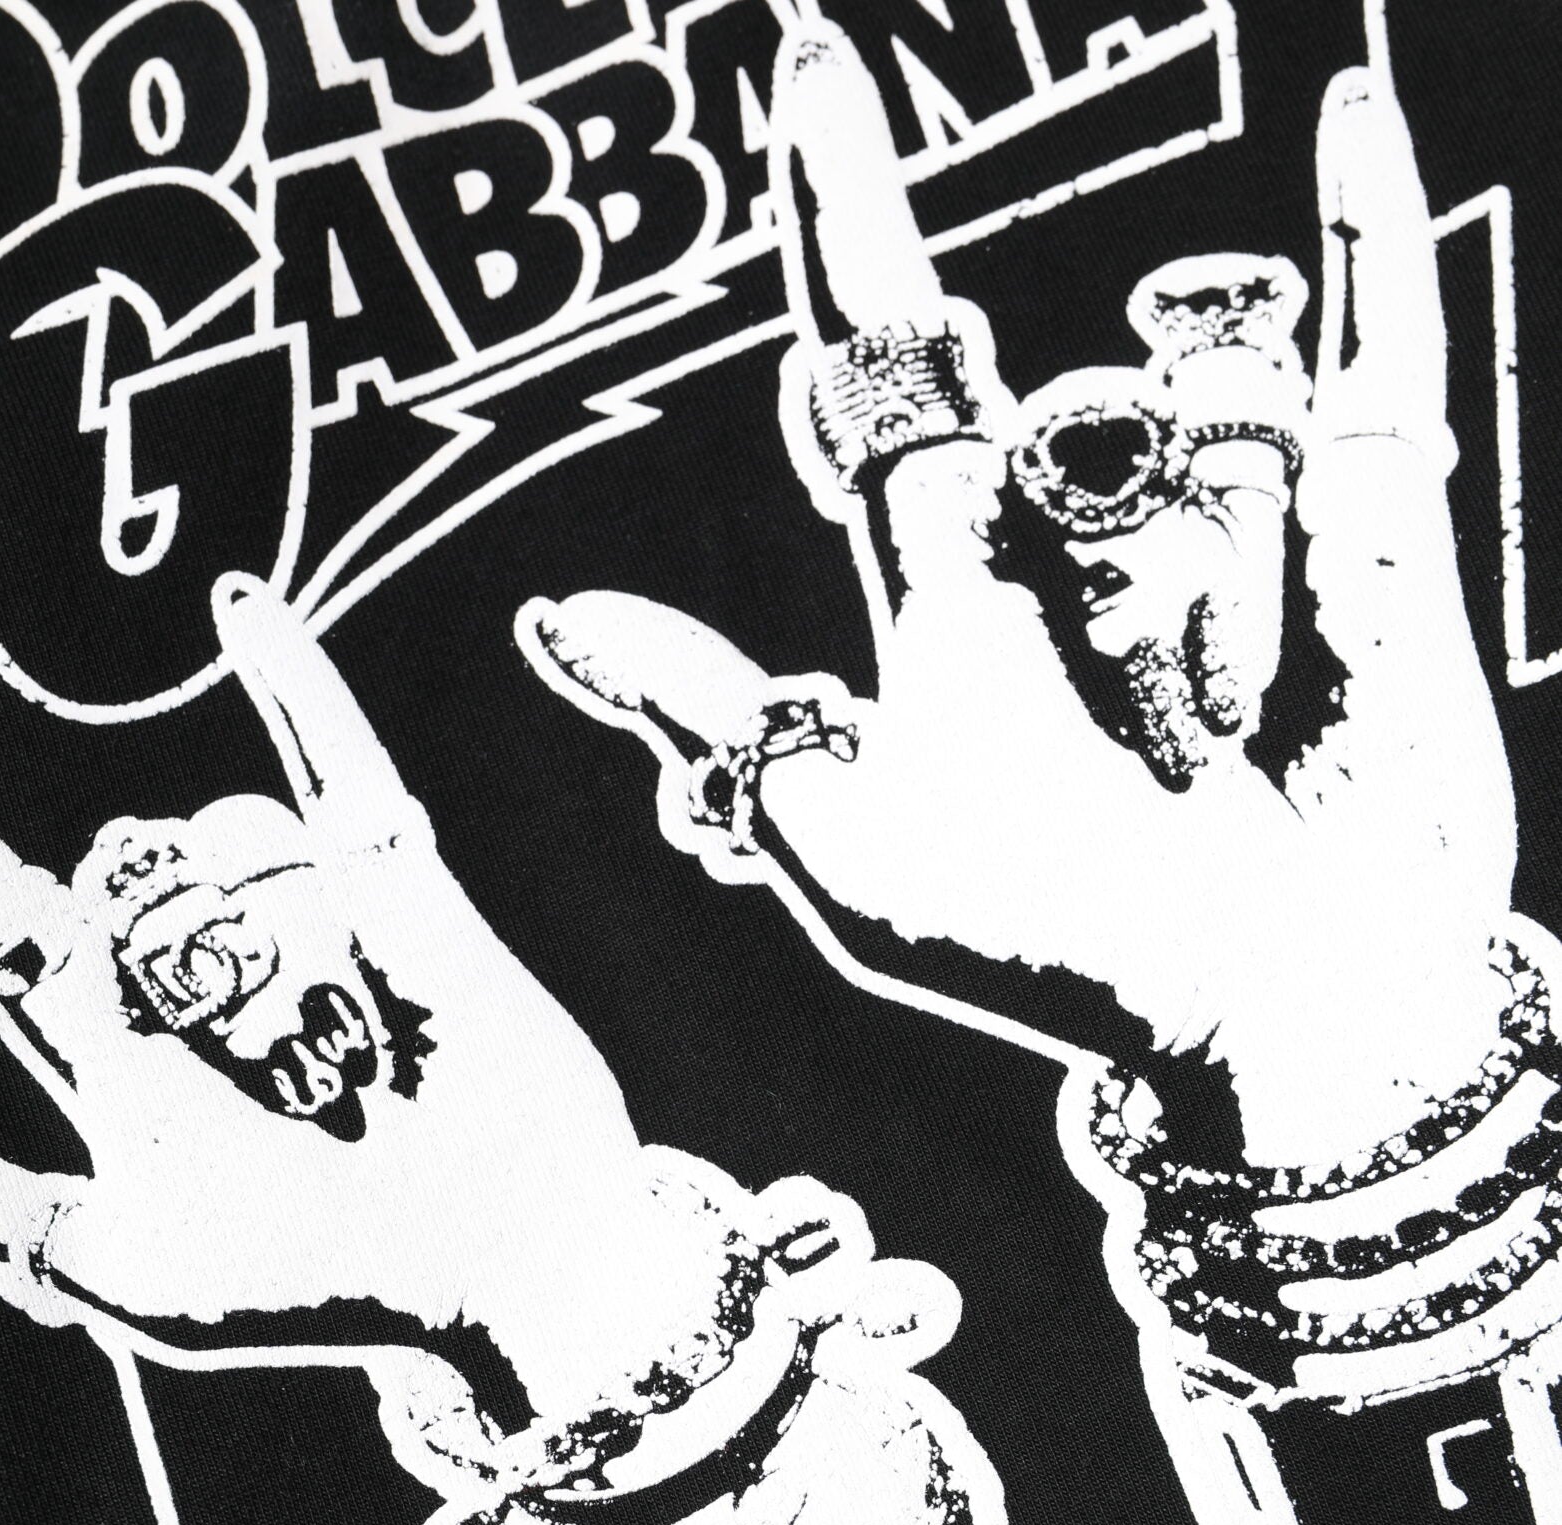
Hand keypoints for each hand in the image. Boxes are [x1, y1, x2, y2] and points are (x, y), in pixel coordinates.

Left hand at [0, 577, 713, 1408]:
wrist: (506, 1269)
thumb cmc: (320, 1289)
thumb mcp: (133, 1264)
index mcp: (108, 1042)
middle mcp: (188, 952)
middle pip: (107, 887)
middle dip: (170, 982)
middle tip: (279, 1102)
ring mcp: (289, 905)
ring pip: (212, 845)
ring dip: (274, 958)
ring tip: (353, 1061)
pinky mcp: (390, 876)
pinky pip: (326, 761)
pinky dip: (294, 682)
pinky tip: (237, 607)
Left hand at [520, 25, 1514, 1171]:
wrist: (1282, 1025)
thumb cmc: (1064, 969)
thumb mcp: (864, 868)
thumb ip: (726, 730)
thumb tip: (553, 617)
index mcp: (950, 589)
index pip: (884, 368)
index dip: (850, 222)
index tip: (808, 69)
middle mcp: (1083, 531)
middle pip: (1057, 414)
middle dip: (1083, 534)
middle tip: (1127, 733)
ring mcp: (1227, 517)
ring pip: (1199, 446)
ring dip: (1212, 619)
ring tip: (1230, 753)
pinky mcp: (1372, 526)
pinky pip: (1371, 358)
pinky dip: (1375, 237)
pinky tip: (1352, 109)